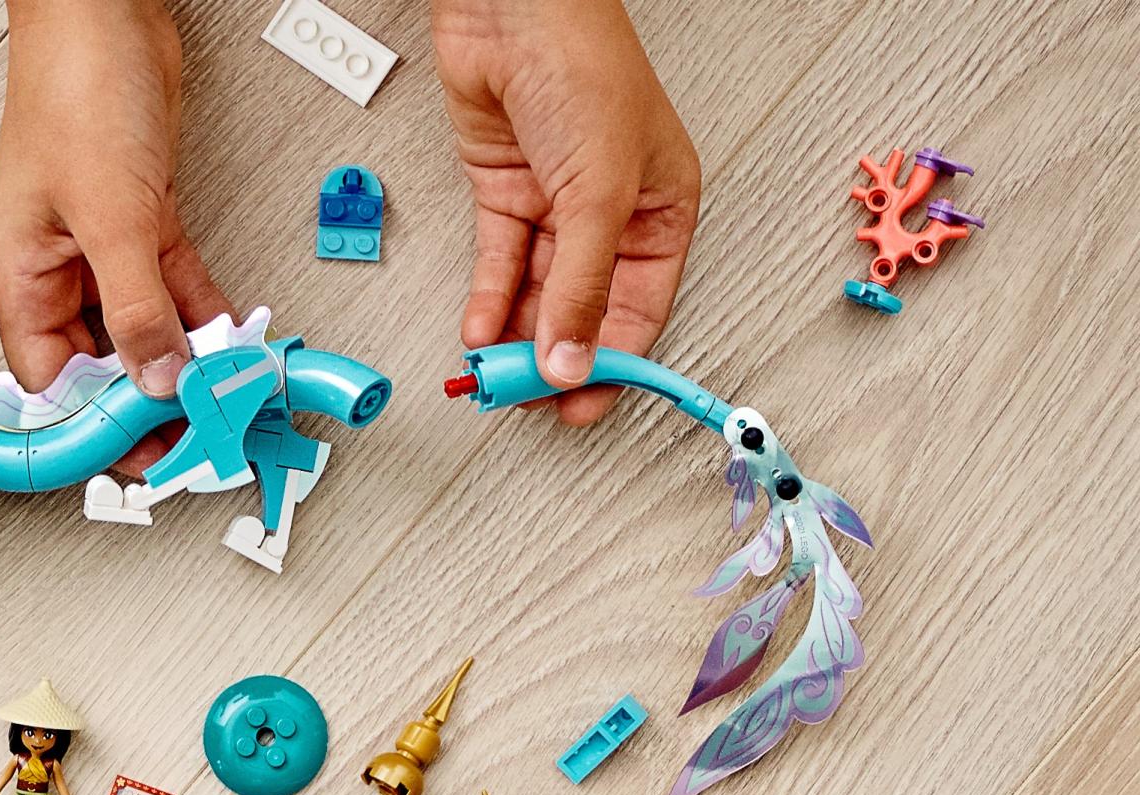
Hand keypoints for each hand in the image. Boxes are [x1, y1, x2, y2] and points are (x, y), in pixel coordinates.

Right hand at [0, 0, 227, 464]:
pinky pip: (173, 290)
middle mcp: (56, 273)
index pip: (52, 387)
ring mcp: (100, 251)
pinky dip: (202, 317)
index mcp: (20, 279)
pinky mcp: (142, 223)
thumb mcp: (111, 218)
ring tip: (224, 400)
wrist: (107, 11)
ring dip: (183, 364)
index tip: (144, 462)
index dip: (93, 432)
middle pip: (101, 368)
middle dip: (147, 405)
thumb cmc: (76, 91)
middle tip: (198, 439)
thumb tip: (155, 382)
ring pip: (143, 332)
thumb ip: (137, 310)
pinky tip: (231, 345)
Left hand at [432, 0, 699, 424]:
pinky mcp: (506, 195)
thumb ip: (583, 286)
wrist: (514, 10)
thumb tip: (571, 362)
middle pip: (584, 307)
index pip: (640, 309)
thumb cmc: (585, 71)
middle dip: (552, 355)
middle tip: (522, 401)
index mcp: (662, 212)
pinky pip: (499, 265)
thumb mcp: (599, 194)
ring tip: (490, 378)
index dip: (611, 364)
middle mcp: (611, 215)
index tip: (580, 410)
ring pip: (536, 293)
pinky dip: (487, 302)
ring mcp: (555, 207)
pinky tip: (477, 336)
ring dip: (513, 337)